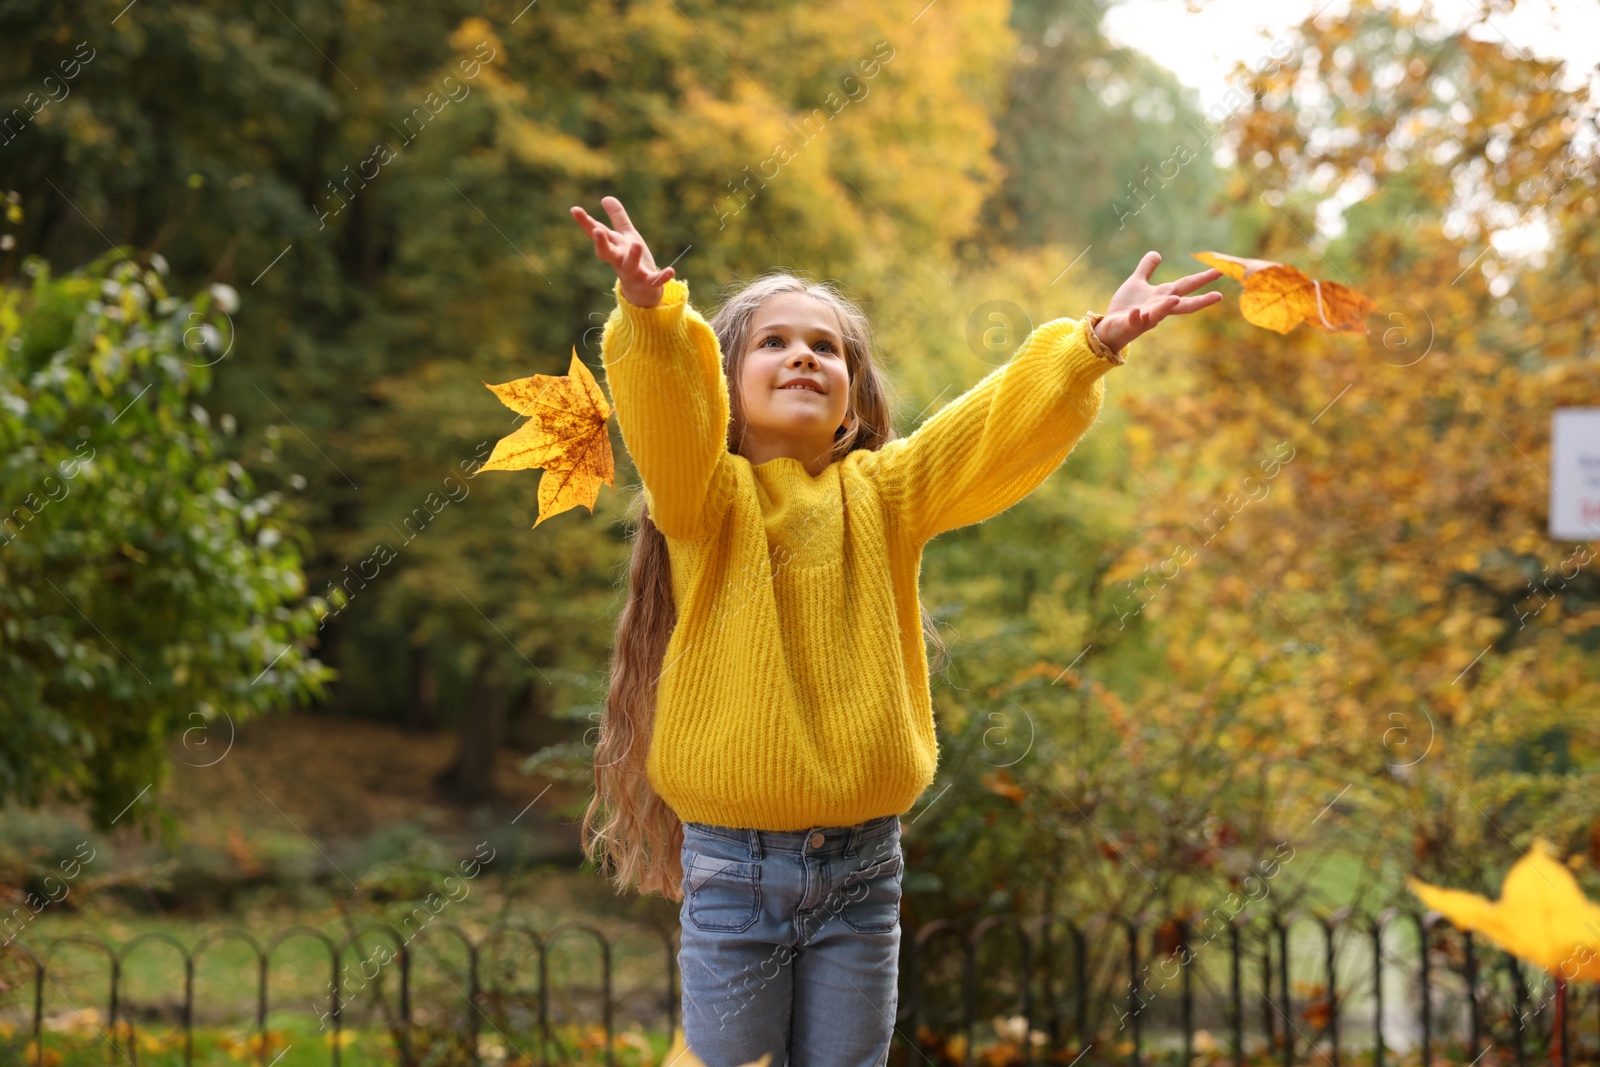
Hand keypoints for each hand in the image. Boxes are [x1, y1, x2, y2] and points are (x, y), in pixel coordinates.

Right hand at [570, 195, 674, 307]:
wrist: (643, 292)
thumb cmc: (632, 260)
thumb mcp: (625, 237)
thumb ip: (617, 218)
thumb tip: (605, 197)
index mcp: (614, 247)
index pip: (598, 233)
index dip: (585, 222)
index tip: (574, 209)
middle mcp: (619, 260)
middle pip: (606, 252)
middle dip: (601, 242)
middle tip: (597, 231)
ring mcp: (633, 273)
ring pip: (629, 266)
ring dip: (632, 256)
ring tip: (635, 243)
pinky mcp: (648, 283)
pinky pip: (654, 281)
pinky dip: (662, 277)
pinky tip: (671, 270)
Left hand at [1093, 251, 1222, 353]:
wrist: (1110, 326)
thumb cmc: (1126, 306)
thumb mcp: (1137, 282)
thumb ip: (1147, 268)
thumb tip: (1156, 253)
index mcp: (1162, 296)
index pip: (1187, 285)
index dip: (1203, 278)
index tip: (1221, 270)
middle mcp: (1159, 307)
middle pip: (1183, 304)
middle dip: (1200, 300)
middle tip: (1218, 296)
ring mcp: (1146, 317)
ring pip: (1159, 313)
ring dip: (1167, 306)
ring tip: (1175, 299)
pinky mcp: (1130, 324)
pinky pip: (1134, 320)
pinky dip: (1135, 316)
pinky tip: (1135, 311)